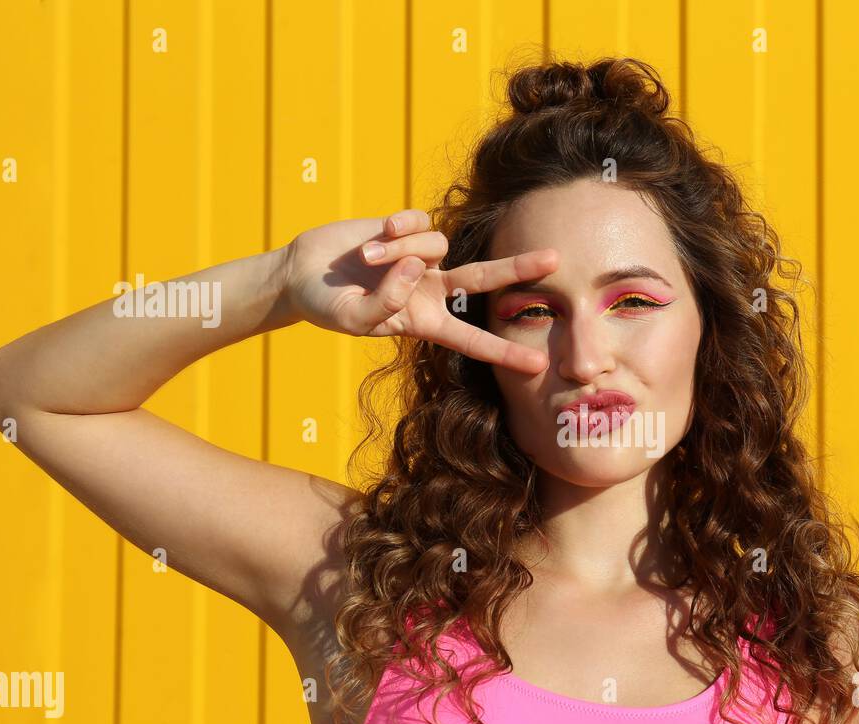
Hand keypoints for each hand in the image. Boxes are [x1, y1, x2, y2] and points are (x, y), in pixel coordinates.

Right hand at [280, 209, 555, 373]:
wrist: (302, 273)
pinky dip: (398, 227)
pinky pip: (419, 222)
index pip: (472, 340)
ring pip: (437, 244)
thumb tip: (417, 266)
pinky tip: (377, 234)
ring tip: (366, 260)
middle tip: (556, 260)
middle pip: (483, 279)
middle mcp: (432, 288)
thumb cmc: (327, 306)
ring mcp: (422, 257)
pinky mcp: (406, 228)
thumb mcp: (353, 319)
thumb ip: (386, 303)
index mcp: (425, 321)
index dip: (503, 353)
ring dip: (400, 250)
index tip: (537, 366)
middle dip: (518, 268)